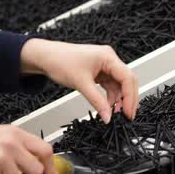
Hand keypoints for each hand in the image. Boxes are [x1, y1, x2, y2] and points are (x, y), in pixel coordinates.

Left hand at [20, 39, 138, 122]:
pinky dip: (111, 97)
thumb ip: (97, 101)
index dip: (130, 97)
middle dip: (128, 99)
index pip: (127, 78)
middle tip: (127, 116)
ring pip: (120, 85)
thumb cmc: (60, 61)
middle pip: (128, 81)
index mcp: (108, 57)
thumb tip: (108, 117)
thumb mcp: (81, 83)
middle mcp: (109, 59)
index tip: (128, 112)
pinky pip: (111, 86)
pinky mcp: (100, 72)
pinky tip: (109, 107)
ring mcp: (105, 66)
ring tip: (116, 114)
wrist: (45, 57)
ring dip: (120, 100)